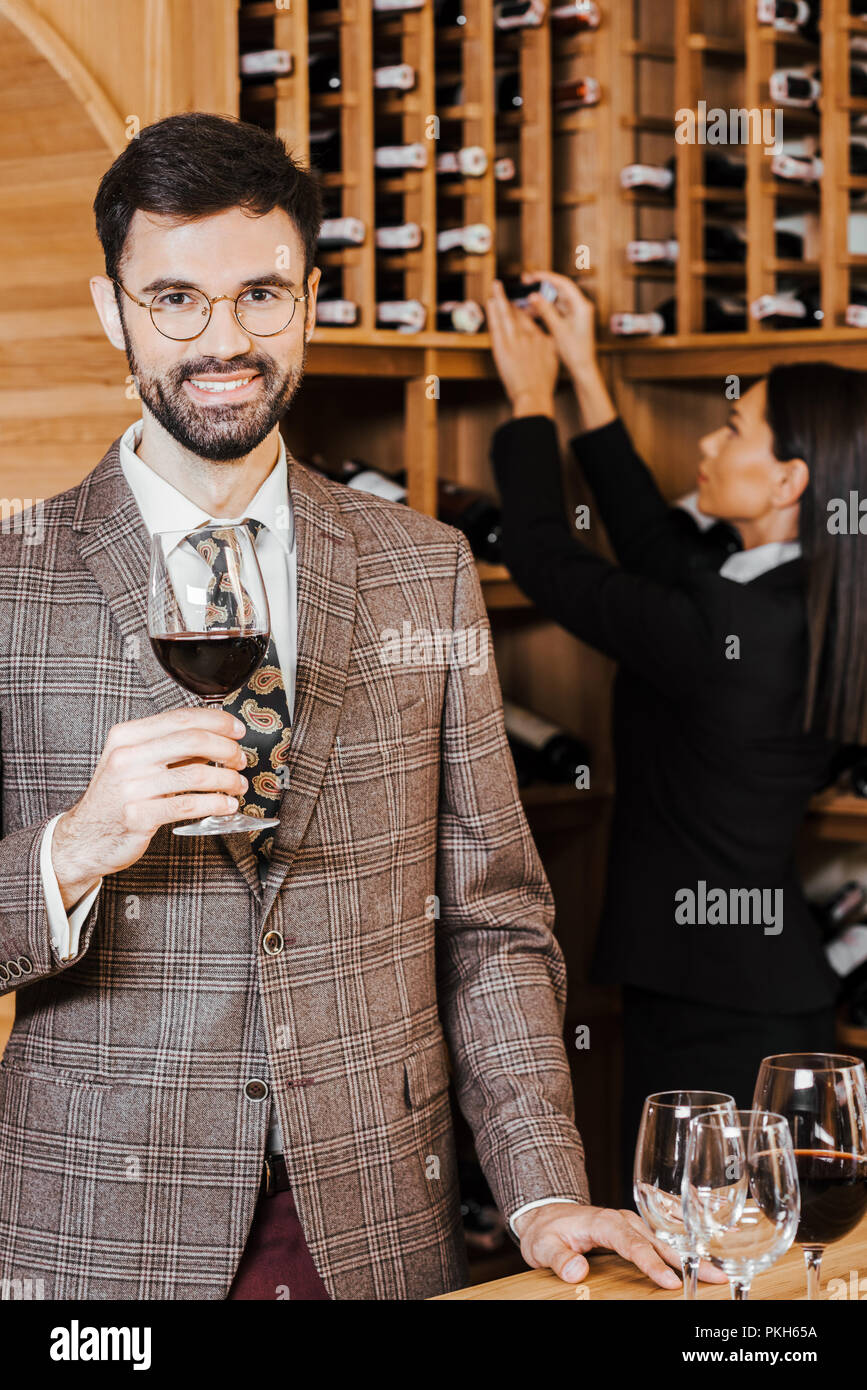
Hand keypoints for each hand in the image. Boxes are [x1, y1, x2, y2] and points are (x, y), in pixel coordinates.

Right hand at [51, 708, 249, 908]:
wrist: (85, 838)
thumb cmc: (116, 798)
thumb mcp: (133, 762)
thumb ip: (169, 748)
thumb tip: (217, 738)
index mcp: (126, 736)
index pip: (181, 718)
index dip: (217, 722)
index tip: (238, 730)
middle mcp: (126, 757)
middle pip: (192, 740)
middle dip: (227, 749)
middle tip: (241, 760)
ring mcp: (131, 787)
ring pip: (196, 774)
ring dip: (227, 779)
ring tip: (237, 785)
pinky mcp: (139, 816)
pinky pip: (189, 805)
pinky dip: (216, 804)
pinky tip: (226, 805)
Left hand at [486, 280, 558, 418]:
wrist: (534, 395)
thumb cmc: (543, 385)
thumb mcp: (552, 362)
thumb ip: (547, 349)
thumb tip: (544, 344)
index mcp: (543, 339)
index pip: (532, 321)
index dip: (525, 310)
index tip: (520, 304)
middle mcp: (530, 336)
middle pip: (520, 314)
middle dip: (512, 302)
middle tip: (504, 289)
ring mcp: (516, 340)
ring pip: (508, 314)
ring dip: (502, 297)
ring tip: (497, 285)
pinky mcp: (503, 347)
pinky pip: (497, 325)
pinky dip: (494, 312)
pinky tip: (491, 301)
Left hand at [512, 1202, 727, 1290]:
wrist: (546, 1215)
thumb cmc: (546, 1231)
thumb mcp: (543, 1246)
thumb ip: (560, 1258)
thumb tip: (578, 1272)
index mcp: (604, 1222)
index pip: (632, 1244)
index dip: (652, 1263)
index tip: (671, 1282)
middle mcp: (623, 1220)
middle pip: (659, 1241)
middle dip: (688, 1260)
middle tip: (716, 1277)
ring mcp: (632, 1225)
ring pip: (666, 1241)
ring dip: (692, 1257)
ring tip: (719, 1273)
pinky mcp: (636, 1232)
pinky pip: (662, 1242)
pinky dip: (684, 1250)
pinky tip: (705, 1259)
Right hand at [519, 271, 615, 430]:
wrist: (583, 368)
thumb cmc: (575, 352)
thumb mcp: (557, 329)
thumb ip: (545, 311)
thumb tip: (533, 296)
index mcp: (581, 306)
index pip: (563, 284)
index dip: (546, 277)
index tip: (531, 276)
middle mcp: (580, 307)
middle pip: (559, 290)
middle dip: (542, 287)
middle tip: (526, 283)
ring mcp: (576, 314)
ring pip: (556, 300)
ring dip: (541, 300)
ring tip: (525, 299)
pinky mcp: (572, 321)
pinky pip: (557, 310)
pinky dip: (545, 310)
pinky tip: (532, 311)